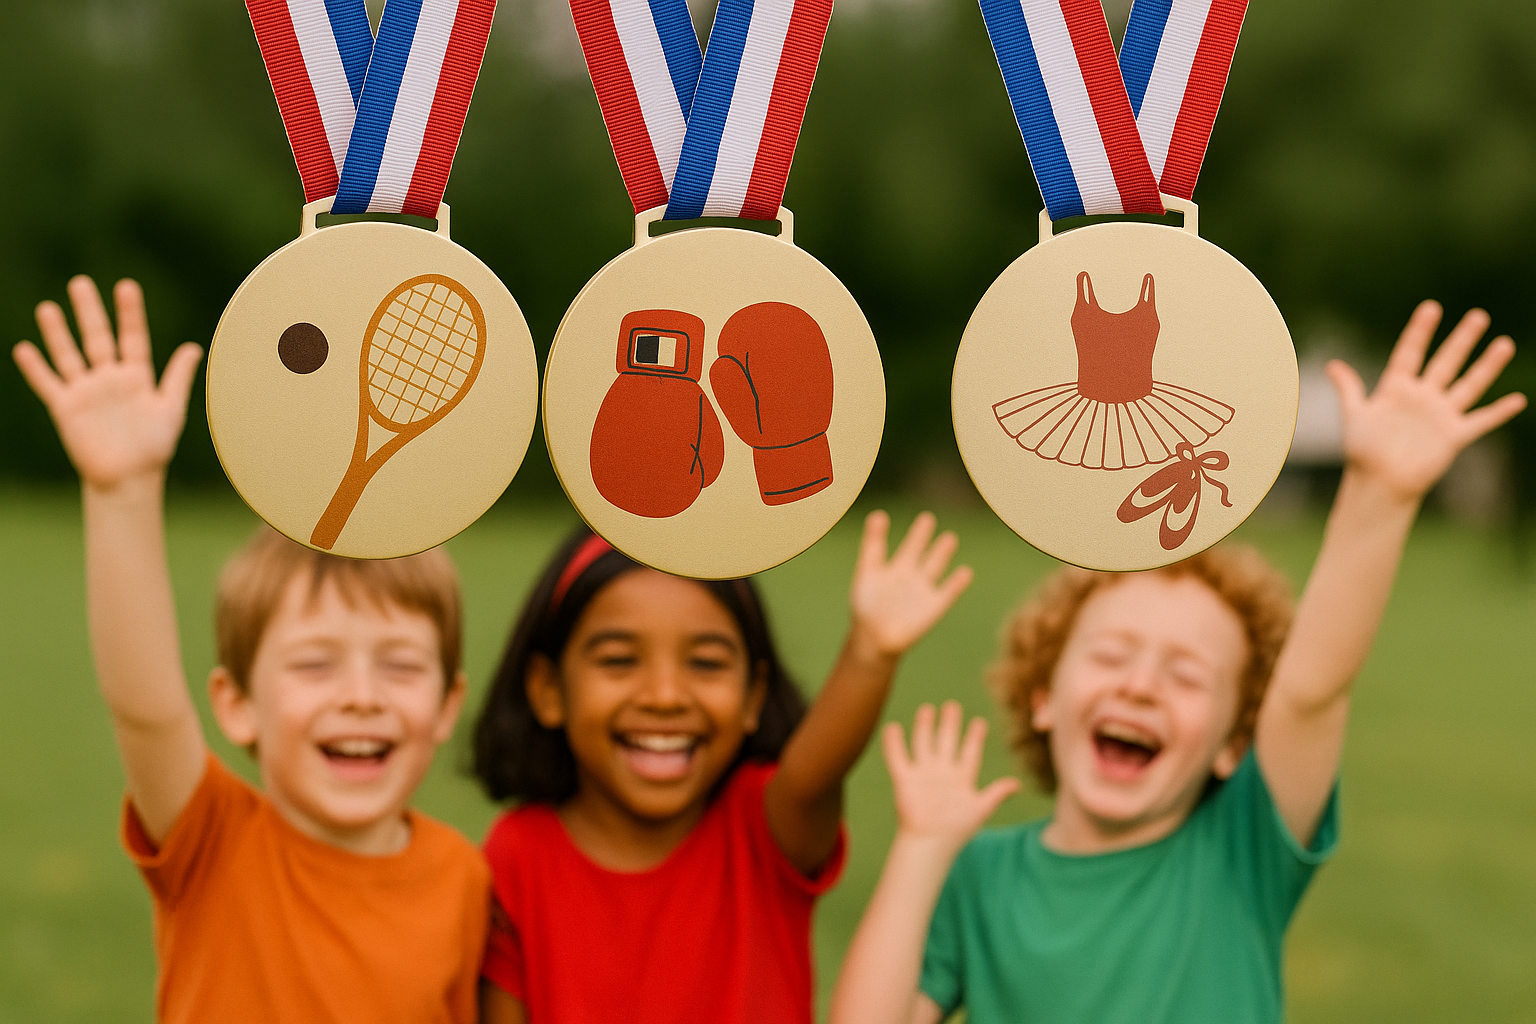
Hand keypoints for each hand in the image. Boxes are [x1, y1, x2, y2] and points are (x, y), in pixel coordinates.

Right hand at [12, 276, 201, 491]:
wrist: (130, 478)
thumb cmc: (154, 446)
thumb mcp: (171, 409)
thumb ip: (178, 377)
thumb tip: (195, 346)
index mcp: (137, 376)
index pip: (133, 337)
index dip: (130, 313)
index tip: (126, 287)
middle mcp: (109, 378)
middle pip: (97, 338)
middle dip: (89, 312)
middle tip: (80, 283)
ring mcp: (86, 391)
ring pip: (69, 355)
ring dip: (57, 333)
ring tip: (47, 307)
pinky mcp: (66, 408)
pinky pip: (48, 384)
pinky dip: (36, 368)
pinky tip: (25, 349)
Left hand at [849, 511, 972, 660]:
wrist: (875, 640)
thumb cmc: (866, 609)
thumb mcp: (868, 572)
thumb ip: (873, 544)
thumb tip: (877, 513)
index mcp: (888, 570)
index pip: (893, 547)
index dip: (897, 533)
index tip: (896, 517)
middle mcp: (905, 578)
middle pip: (917, 552)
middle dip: (922, 537)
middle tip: (927, 518)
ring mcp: (920, 591)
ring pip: (934, 567)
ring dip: (942, 553)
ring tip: (949, 538)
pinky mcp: (933, 607)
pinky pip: (948, 592)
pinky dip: (957, 582)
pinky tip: (965, 571)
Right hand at [883, 702, 1019, 853]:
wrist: (930, 842)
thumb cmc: (956, 830)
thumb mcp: (981, 809)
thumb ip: (997, 793)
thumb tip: (1018, 784)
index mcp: (962, 778)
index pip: (970, 752)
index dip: (974, 737)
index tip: (979, 722)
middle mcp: (942, 773)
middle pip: (946, 742)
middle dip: (950, 724)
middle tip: (952, 706)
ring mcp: (923, 774)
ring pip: (923, 744)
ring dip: (925, 727)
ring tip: (927, 708)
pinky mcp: (904, 779)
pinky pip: (897, 757)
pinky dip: (894, 743)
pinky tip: (892, 727)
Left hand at [1327, 302, 1524, 503]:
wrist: (1378, 483)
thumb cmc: (1363, 451)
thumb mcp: (1354, 414)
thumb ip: (1349, 388)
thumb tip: (1331, 364)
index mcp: (1397, 388)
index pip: (1410, 353)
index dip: (1420, 331)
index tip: (1431, 308)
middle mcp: (1422, 397)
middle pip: (1445, 362)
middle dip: (1461, 340)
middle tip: (1478, 316)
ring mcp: (1440, 415)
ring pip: (1469, 385)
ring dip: (1487, 366)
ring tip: (1504, 344)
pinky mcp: (1453, 436)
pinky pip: (1481, 421)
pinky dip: (1499, 412)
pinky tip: (1518, 400)